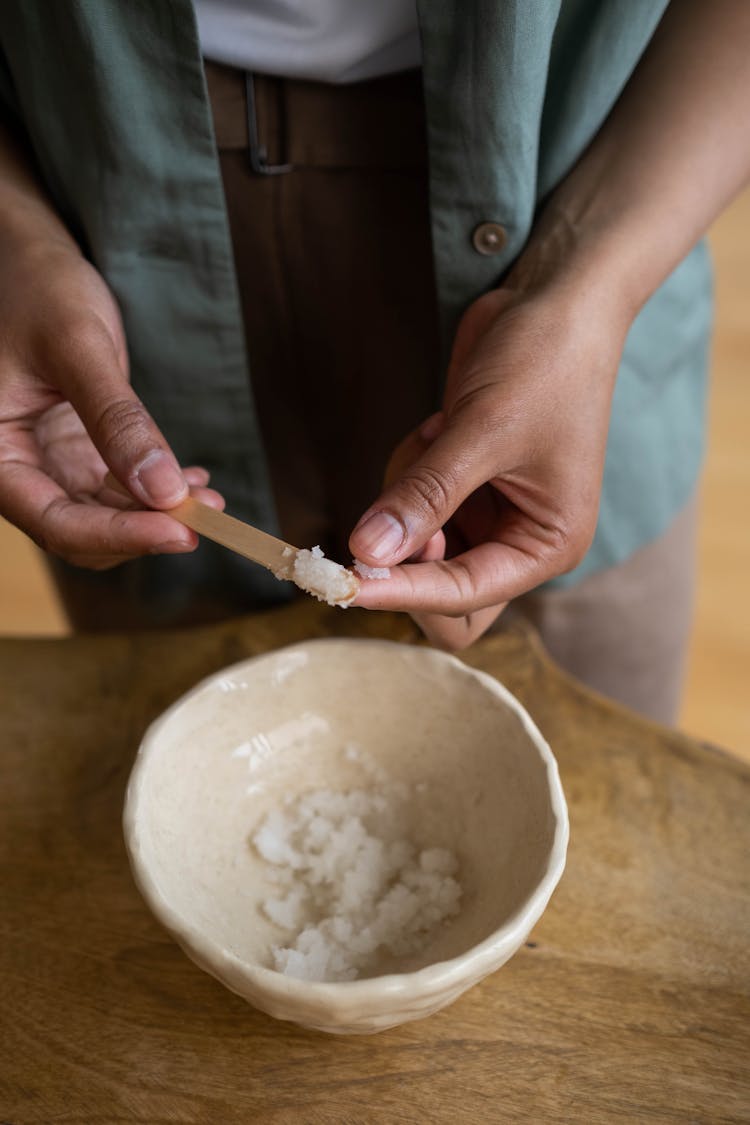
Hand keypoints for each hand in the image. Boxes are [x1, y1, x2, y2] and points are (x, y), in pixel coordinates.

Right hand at [0, 240, 222, 568]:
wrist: (30, 257)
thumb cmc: (38, 286)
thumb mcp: (77, 347)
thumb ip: (117, 420)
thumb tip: (166, 494)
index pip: (54, 523)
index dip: (119, 535)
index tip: (180, 532)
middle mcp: (14, 468)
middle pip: (80, 531)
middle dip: (143, 529)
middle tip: (205, 514)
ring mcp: (45, 462)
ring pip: (102, 515)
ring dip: (157, 514)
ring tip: (209, 497)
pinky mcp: (73, 451)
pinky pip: (114, 489)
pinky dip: (154, 491)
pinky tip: (192, 479)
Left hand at [350, 280, 628, 648]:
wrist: (554, 303)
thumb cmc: (544, 364)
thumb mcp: (483, 431)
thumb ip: (424, 496)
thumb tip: (366, 552)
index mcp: (546, 545)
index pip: (464, 597)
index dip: (403, 591)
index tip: (346, 580)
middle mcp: (518, 542)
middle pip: (443, 599)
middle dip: (405, 563)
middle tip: (385, 514)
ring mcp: (487, 516)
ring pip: (415, 550)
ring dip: (404, 499)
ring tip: (437, 433)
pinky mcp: (460, 488)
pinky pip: (409, 507)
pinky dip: (406, 472)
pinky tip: (440, 425)